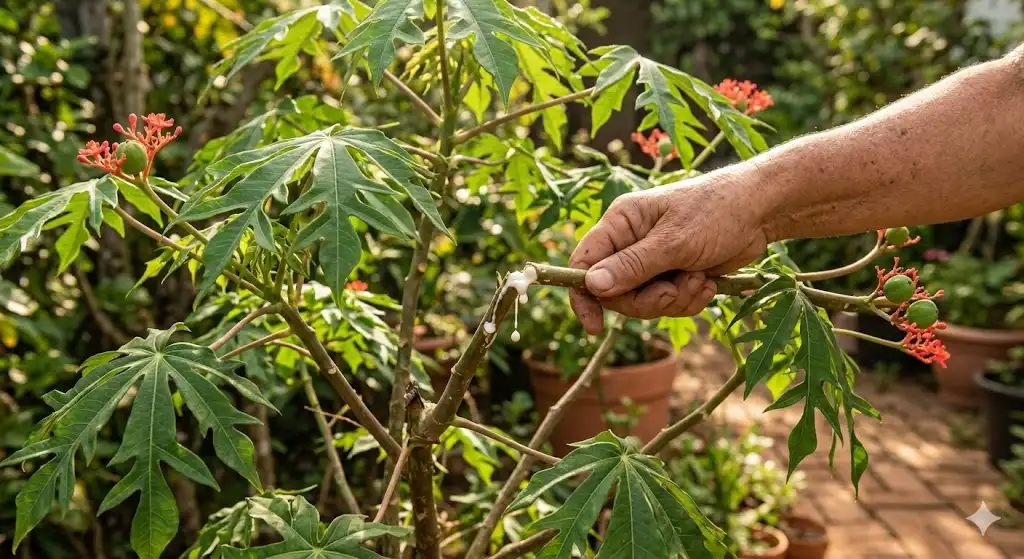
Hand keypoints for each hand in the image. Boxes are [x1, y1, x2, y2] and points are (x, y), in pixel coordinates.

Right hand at [569, 171, 769, 333]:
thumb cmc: (715, 211)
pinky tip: (707, 283)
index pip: (585, 263)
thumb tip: (592, 287)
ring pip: (644, 302)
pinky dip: (688, 300)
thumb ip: (633, 266)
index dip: (584, 296)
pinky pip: (668, 304)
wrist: (761, 211)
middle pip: (616, 292)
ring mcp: (652, 261)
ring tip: (698, 280)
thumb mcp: (674, 241)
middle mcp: (630, 242)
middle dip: (647, 300)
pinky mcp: (674, 275)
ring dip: (674, 300)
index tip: (594, 326)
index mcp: (621, 223)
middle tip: (672, 292)